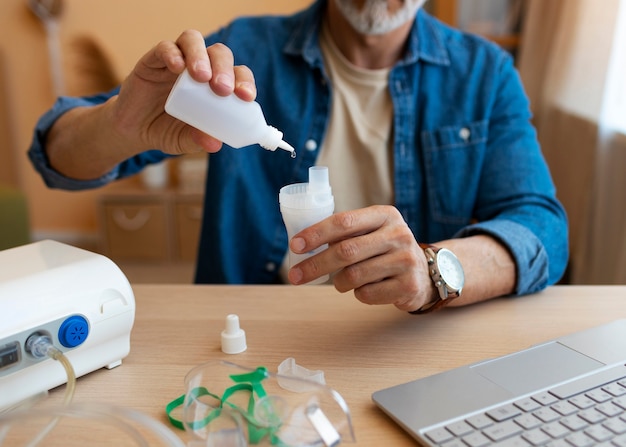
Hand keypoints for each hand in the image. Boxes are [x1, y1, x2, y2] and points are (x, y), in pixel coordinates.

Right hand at [113, 30, 256, 154]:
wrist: (134, 129)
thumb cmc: (168, 130)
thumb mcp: (185, 141)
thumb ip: (198, 140)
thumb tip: (215, 143)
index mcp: (216, 85)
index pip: (238, 74)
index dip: (245, 82)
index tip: (247, 97)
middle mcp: (200, 67)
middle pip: (219, 54)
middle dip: (224, 68)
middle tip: (223, 89)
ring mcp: (177, 61)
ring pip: (193, 41)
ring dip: (201, 56)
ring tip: (202, 77)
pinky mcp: (153, 60)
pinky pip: (165, 47)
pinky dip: (173, 54)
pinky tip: (177, 68)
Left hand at [287, 205, 435, 311]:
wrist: (424, 273)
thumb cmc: (385, 250)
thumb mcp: (372, 232)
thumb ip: (345, 233)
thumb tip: (302, 244)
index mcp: (385, 215)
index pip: (344, 221)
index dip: (316, 234)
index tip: (295, 245)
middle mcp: (398, 234)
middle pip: (345, 251)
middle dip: (315, 264)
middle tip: (295, 275)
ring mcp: (405, 260)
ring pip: (353, 276)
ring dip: (339, 282)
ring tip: (343, 281)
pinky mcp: (407, 285)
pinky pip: (366, 294)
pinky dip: (358, 294)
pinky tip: (368, 287)